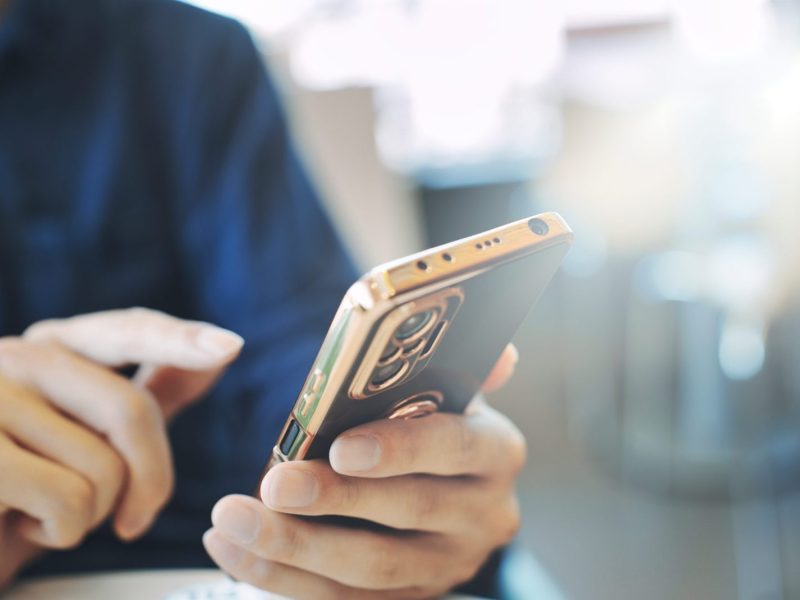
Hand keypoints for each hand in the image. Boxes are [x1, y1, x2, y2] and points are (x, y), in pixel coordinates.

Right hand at [0, 308, 242, 587]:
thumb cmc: (13, 490)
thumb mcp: (74, 437)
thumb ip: (138, 398)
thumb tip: (221, 353)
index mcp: (47, 350)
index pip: (125, 331)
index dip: (180, 340)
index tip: (230, 347)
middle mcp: (14, 359)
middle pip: (132, 411)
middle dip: (151, 479)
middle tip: (134, 521)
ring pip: (104, 469)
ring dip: (90, 516)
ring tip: (38, 510)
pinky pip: (68, 502)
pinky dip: (59, 533)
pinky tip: (15, 523)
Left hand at [205, 345, 524, 598]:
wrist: (442, 483)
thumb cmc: (431, 421)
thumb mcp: (450, 389)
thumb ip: (458, 366)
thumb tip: (496, 352)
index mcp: (496, 452)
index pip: (455, 448)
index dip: (399, 449)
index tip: (339, 448)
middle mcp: (484, 514)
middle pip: (410, 512)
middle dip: (335, 500)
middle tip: (274, 484)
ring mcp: (447, 564)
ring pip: (373, 568)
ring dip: (295, 547)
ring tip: (233, 520)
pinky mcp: (409, 596)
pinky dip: (282, 577)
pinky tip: (233, 551)